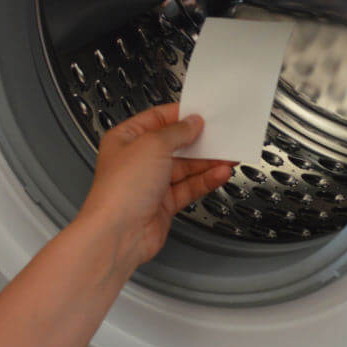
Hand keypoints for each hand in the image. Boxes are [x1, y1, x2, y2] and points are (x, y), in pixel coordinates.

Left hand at [78, 103, 233, 275]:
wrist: (118, 233)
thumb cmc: (120, 189)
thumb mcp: (152, 145)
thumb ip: (177, 131)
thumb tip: (191, 122)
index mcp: (125, 139)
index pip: (156, 119)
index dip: (180, 115)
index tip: (201, 113)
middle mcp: (137, 161)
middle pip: (174, 144)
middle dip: (198, 140)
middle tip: (220, 135)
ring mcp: (150, 184)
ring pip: (185, 168)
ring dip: (207, 162)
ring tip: (228, 155)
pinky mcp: (163, 204)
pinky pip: (189, 187)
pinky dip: (206, 180)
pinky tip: (219, 173)